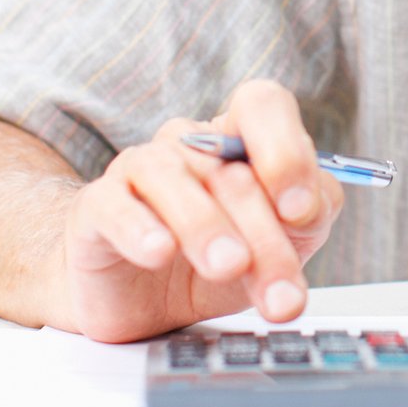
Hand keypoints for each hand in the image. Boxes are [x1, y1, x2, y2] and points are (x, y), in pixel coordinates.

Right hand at [59, 79, 344, 341]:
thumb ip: (309, 216)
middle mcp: (189, 145)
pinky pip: (114, 205)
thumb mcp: (280, 244)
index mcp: (238, 140)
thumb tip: (310, 205)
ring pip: (171, 176)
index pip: (262, 104)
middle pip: (229, 168)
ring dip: (205, 224)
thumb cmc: (215, 262)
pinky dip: (138, 227)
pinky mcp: (98, 209)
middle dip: (263, 235)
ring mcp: (139, 171)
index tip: (300, 210)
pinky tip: (158, 252)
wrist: (140, 302)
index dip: (285, 148)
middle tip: (280, 293)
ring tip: (228, 264)